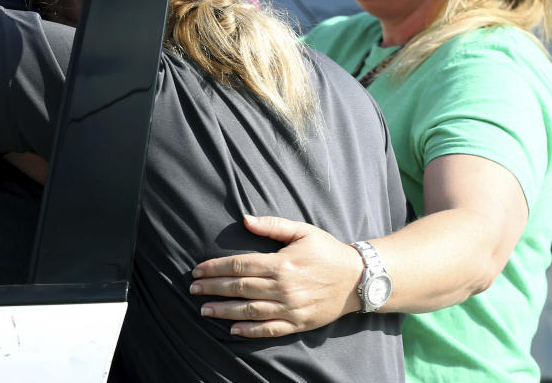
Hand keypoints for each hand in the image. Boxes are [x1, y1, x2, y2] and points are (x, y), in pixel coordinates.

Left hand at [189, 215, 362, 336]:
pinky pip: (269, 329)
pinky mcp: (298, 323)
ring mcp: (290, 307)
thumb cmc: (327, 251)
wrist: (358, 278)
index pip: (239, 266)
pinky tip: (232, 329)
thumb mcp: (302, 231)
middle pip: (239, 288)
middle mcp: (283, 287)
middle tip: (193, 290)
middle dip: (213, 288)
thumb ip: (272, 226)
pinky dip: (250, 330)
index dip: (215, 268)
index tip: (197, 270)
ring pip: (250, 311)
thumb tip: (244, 219)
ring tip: (204, 310)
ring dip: (224, 311)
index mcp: (281, 263)